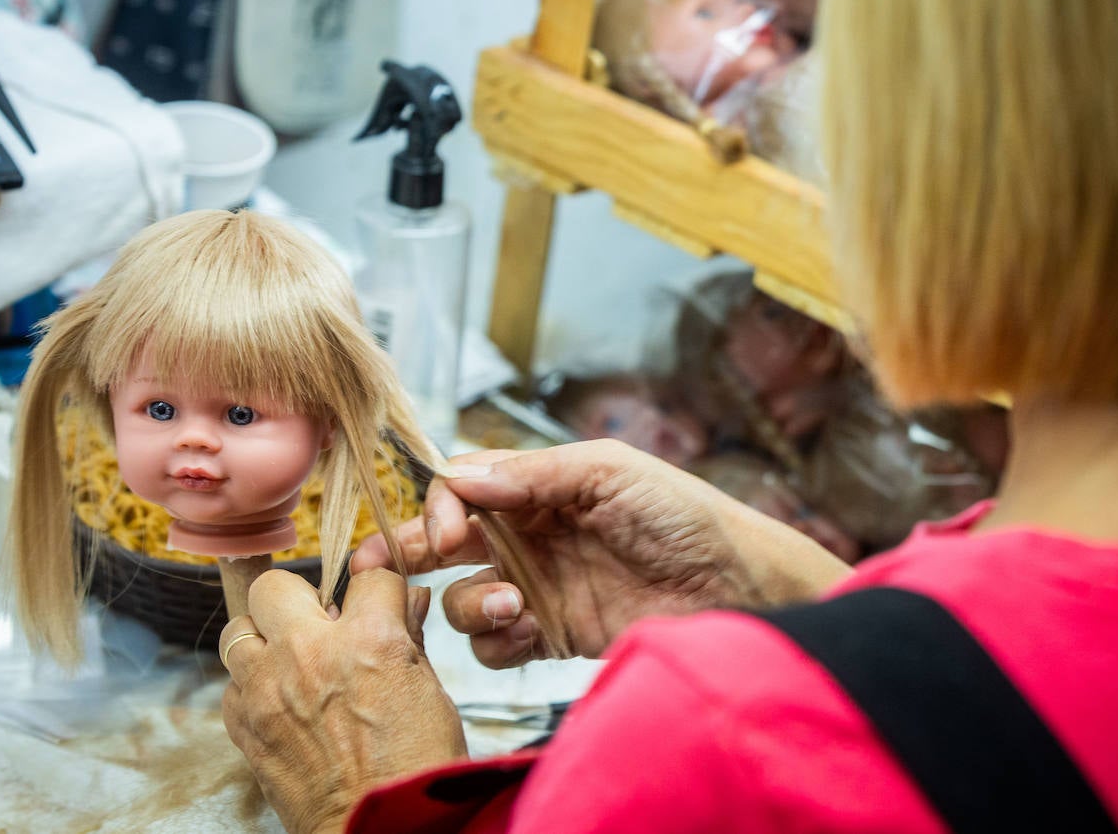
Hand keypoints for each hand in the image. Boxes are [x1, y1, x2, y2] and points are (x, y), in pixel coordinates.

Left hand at [220, 569, 465, 833]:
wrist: (381, 832)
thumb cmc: (415, 768)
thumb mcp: (429, 692)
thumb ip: (409, 638)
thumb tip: (409, 601)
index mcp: (369, 639)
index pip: (367, 576)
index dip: (377, 586)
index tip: (378, 597)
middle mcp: (309, 654)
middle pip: (276, 585)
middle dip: (300, 596)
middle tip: (318, 619)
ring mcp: (267, 691)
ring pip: (238, 630)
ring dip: (264, 639)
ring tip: (290, 659)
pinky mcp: (245, 727)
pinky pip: (231, 684)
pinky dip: (251, 685)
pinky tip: (281, 699)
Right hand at [352, 439, 849, 667]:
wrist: (733, 587)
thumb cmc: (682, 515)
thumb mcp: (608, 473)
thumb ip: (532, 475)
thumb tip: (460, 477)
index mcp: (539, 486)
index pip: (461, 487)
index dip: (441, 506)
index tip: (449, 531)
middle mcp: (529, 535)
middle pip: (445, 543)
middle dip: (411, 553)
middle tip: (384, 570)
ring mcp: (538, 588)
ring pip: (461, 599)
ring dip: (469, 604)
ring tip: (512, 606)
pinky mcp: (553, 635)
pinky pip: (494, 645)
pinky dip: (497, 641)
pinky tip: (529, 630)